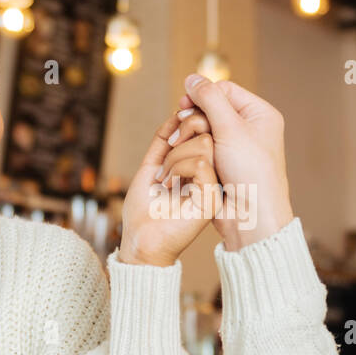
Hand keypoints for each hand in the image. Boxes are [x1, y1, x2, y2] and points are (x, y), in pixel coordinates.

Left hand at [118, 109, 221, 265]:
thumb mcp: (152, 165)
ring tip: (163, 179)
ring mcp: (214, 186)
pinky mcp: (212, 198)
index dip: (187, 123)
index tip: (168, 137)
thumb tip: (176, 114)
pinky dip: (179, 167)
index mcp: (202, 168)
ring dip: (175, 157)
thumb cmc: (145, 210)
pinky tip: (168, 185)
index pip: (205, 130)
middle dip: (179, 138)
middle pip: (207, 132)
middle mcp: (212, 175)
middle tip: (162, 163)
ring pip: (205, 144)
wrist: (141, 240)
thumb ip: (164, 141)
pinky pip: (201, 164)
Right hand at [167, 73, 292, 250]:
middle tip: (180, 129)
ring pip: (203, 130)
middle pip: (212, 109)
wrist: (252, 216)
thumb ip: (210, 99)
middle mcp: (251, 129)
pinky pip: (201, 149)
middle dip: (193, 118)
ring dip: (189, 136)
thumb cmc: (250, 172)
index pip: (225, 90)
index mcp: (260, 115)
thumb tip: (192, 78)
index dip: (202, 94)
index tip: (184, 104)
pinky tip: (182, 157)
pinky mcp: (223, 165)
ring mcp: (236, 148)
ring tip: (178, 145)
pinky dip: (191, 151)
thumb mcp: (230, 128)